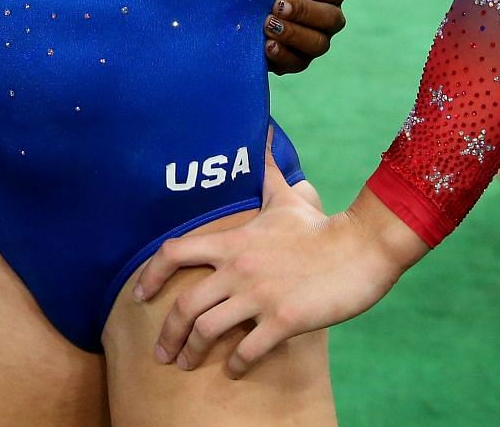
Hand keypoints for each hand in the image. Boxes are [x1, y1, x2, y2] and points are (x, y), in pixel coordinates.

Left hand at [132, 167, 416, 377]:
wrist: (361, 248)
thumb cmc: (320, 227)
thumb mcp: (286, 198)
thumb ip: (266, 171)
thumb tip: (262, 130)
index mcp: (233, 242)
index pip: (174, 253)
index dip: (149, 275)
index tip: (138, 296)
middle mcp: (238, 269)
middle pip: (184, 305)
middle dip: (168, 334)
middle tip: (162, 353)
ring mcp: (259, 296)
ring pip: (208, 330)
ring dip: (193, 352)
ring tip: (188, 364)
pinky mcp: (283, 320)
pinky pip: (247, 349)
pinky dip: (235, 364)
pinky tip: (233, 370)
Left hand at [263, 0, 346, 74]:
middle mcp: (328, 19)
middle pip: (331, 19)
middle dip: (303, 11)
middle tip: (277, 6)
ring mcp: (315, 42)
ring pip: (318, 44)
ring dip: (293, 33)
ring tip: (268, 24)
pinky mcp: (297, 60)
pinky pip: (297, 63)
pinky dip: (283, 55)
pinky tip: (267, 45)